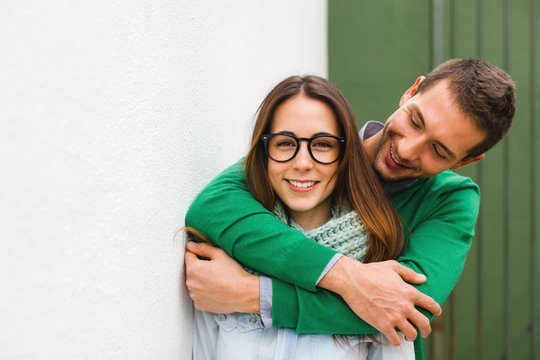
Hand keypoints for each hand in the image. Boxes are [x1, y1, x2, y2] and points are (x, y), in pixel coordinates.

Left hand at [184, 241, 259, 312]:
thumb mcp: (219, 255)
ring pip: (194, 283)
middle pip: (190, 270)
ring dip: (200, 280)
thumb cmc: (233, 275)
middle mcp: (191, 283)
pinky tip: (214, 290)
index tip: (207, 258)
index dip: (198, 254)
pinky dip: (203, 292)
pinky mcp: (199, 304)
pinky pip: (198, 295)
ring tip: (215, 280)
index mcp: (194, 268)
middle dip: (199, 268)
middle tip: (214, 269)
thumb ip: (202, 248)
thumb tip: (191, 245)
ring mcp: (194, 295)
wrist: (243, 294)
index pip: (188, 256)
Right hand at [318, 256, 441, 345]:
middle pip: (424, 324)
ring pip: (411, 334)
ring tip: (407, 335)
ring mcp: (394, 317)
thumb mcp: (392, 267)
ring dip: (411, 336)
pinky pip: (395, 340)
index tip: (436, 313)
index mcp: (409, 292)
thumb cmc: (371, 271)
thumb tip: (423, 278)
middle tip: (424, 332)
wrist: (353, 280)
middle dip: (427, 330)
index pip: (430, 304)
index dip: (436, 310)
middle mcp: (405, 306)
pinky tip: (394, 337)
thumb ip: (409, 273)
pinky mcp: (382, 325)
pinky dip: (396, 341)